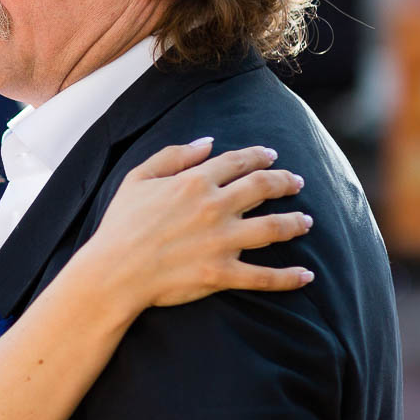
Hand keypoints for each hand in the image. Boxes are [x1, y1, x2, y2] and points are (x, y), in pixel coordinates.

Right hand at [90, 138, 314, 310]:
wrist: (113, 271)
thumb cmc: (120, 224)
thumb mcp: (137, 179)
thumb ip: (173, 156)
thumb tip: (207, 142)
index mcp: (195, 182)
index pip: (238, 162)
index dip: (259, 156)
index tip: (271, 156)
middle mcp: (215, 208)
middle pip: (264, 188)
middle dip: (286, 182)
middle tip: (298, 182)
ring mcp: (222, 242)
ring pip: (274, 227)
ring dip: (295, 222)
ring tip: (306, 221)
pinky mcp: (222, 273)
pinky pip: (264, 277)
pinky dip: (288, 278)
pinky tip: (306, 276)